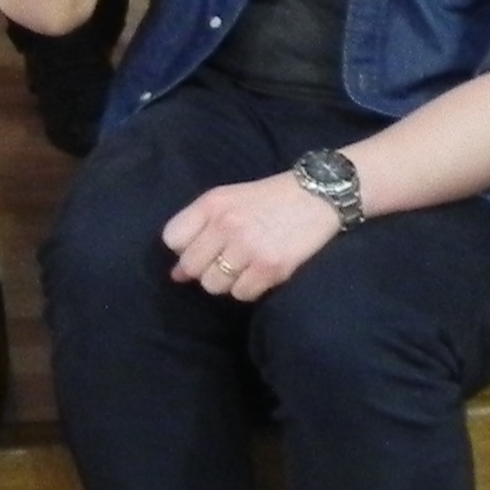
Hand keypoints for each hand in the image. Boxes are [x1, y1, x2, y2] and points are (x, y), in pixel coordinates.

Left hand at [162, 172, 335, 300]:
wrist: (318, 195)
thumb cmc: (269, 199)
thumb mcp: (228, 201)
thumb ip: (198, 230)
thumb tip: (175, 276)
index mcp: (211, 204)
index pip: (171, 239)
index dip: (184, 248)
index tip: (203, 247)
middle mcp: (226, 224)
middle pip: (191, 267)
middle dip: (205, 269)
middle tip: (227, 260)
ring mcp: (248, 247)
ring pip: (214, 285)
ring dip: (227, 281)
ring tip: (245, 265)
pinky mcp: (270, 267)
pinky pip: (241, 294)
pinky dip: (249, 289)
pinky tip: (261, 272)